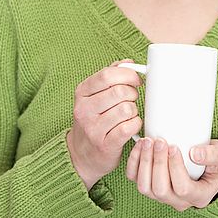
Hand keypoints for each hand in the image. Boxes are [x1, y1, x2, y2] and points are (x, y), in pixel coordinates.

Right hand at [66, 59, 142, 190]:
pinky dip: (135, 124)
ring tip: (129, 114)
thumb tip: (129, 63)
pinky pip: (129, 127)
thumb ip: (111, 75)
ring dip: (134, 110)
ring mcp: (92, 128)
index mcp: (81, 92)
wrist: (81, 155)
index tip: (136, 80)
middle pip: (120, 91)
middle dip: (133, 93)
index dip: (128, 74)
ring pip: (126, 109)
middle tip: (132, 99)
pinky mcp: (104, 145)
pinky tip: (130, 126)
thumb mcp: (95, 95)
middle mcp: (84, 110)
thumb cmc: (94, 119)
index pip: (107, 75)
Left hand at [126, 137, 217, 210]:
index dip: (175, 168)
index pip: (183, 188)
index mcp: (199, 196)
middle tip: (159, 141)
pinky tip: (139, 145)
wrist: (211, 166)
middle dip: (157, 163)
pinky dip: (134, 163)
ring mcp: (164, 196)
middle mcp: (180, 201)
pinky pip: (136, 180)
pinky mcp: (152, 186)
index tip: (174, 146)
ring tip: (148, 141)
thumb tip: (194, 153)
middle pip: (161, 189)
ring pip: (146, 188)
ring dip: (144, 163)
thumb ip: (212, 154)